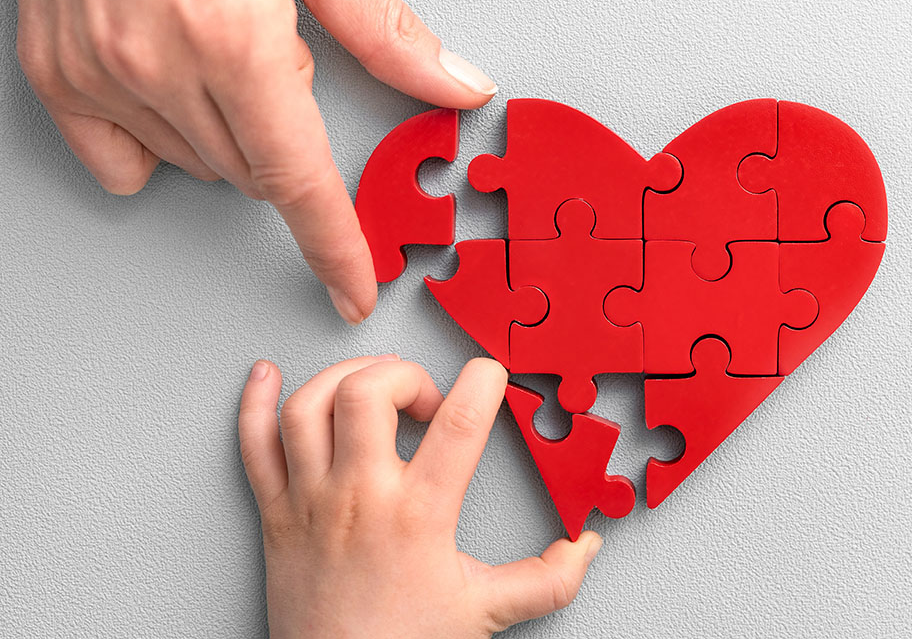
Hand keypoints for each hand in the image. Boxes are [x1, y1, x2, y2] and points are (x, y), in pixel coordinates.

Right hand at [12, 0, 496, 323]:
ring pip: (200, 167)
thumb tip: (453, 86)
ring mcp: (98, 73)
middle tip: (272, 60)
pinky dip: (160, 143)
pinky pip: (123, 162)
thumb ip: (383, 30)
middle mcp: (157, 63)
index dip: (334, 245)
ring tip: (214, 46)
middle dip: (284, 137)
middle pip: (256, 174)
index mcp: (232, 34)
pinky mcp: (54, 74)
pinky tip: (169, 87)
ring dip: (229, 132)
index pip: (299, 180)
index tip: (351, 289)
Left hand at [239, 356, 602, 637]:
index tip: (489, 375)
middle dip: (401, 375)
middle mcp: (361, 497)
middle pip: (367, 394)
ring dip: (338, 377)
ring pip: (308, 407)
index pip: (459, 425)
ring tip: (366, 384)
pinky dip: (254, 403)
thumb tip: (584, 546)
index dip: (482, 383)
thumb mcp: (485, 611)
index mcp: (419, 515)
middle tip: (421, 399)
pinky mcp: (276, 514)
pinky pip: (253, 445)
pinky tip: (267, 378)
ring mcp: (311, 501)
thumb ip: (547, 579)